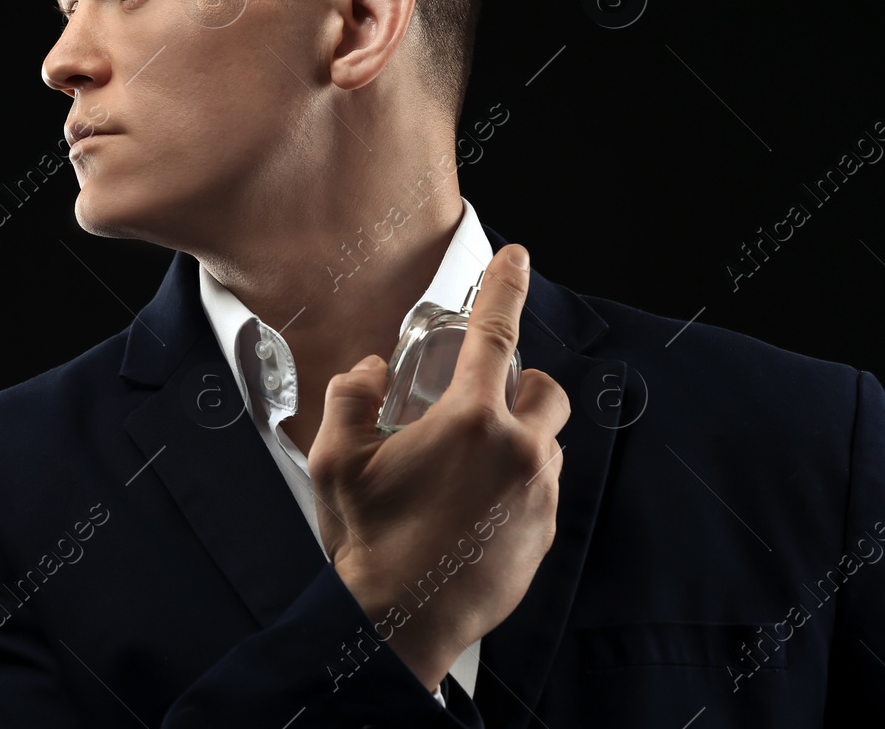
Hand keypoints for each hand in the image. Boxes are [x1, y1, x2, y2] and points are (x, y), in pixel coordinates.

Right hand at [308, 243, 571, 690]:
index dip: (505, 286)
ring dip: (519, 440)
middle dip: (521, 387)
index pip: (497, 332)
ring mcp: (539, 496)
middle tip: (480, 405)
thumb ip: (349, 398)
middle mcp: (517, 452)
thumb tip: (370, 372)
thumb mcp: (335, 461)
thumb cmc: (368, 545)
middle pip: (547, 391)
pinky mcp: (545, 534)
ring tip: (469, 469)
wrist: (399, 626)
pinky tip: (476, 510)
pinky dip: (519, 485)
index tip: (515, 258)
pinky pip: (545, 490)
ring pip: (550, 443)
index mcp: (469, 422)